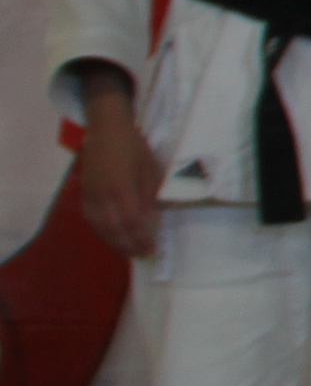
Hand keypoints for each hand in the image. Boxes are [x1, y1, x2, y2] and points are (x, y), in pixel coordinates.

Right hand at [68, 84, 162, 262]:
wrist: (106, 129)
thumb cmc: (133, 146)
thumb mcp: (149, 168)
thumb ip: (149, 194)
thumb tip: (151, 220)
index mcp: (120, 187)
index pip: (131, 221)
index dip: (141, 238)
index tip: (152, 249)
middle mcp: (102, 195)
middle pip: (114, 229)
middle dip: (128, 245)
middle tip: (142, 256)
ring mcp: (89, 195)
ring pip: (99, 227)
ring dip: (114, 243)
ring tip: (129, 253)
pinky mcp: (83, 193)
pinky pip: (91, 219)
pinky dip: (101, 232)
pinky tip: (112, 238)